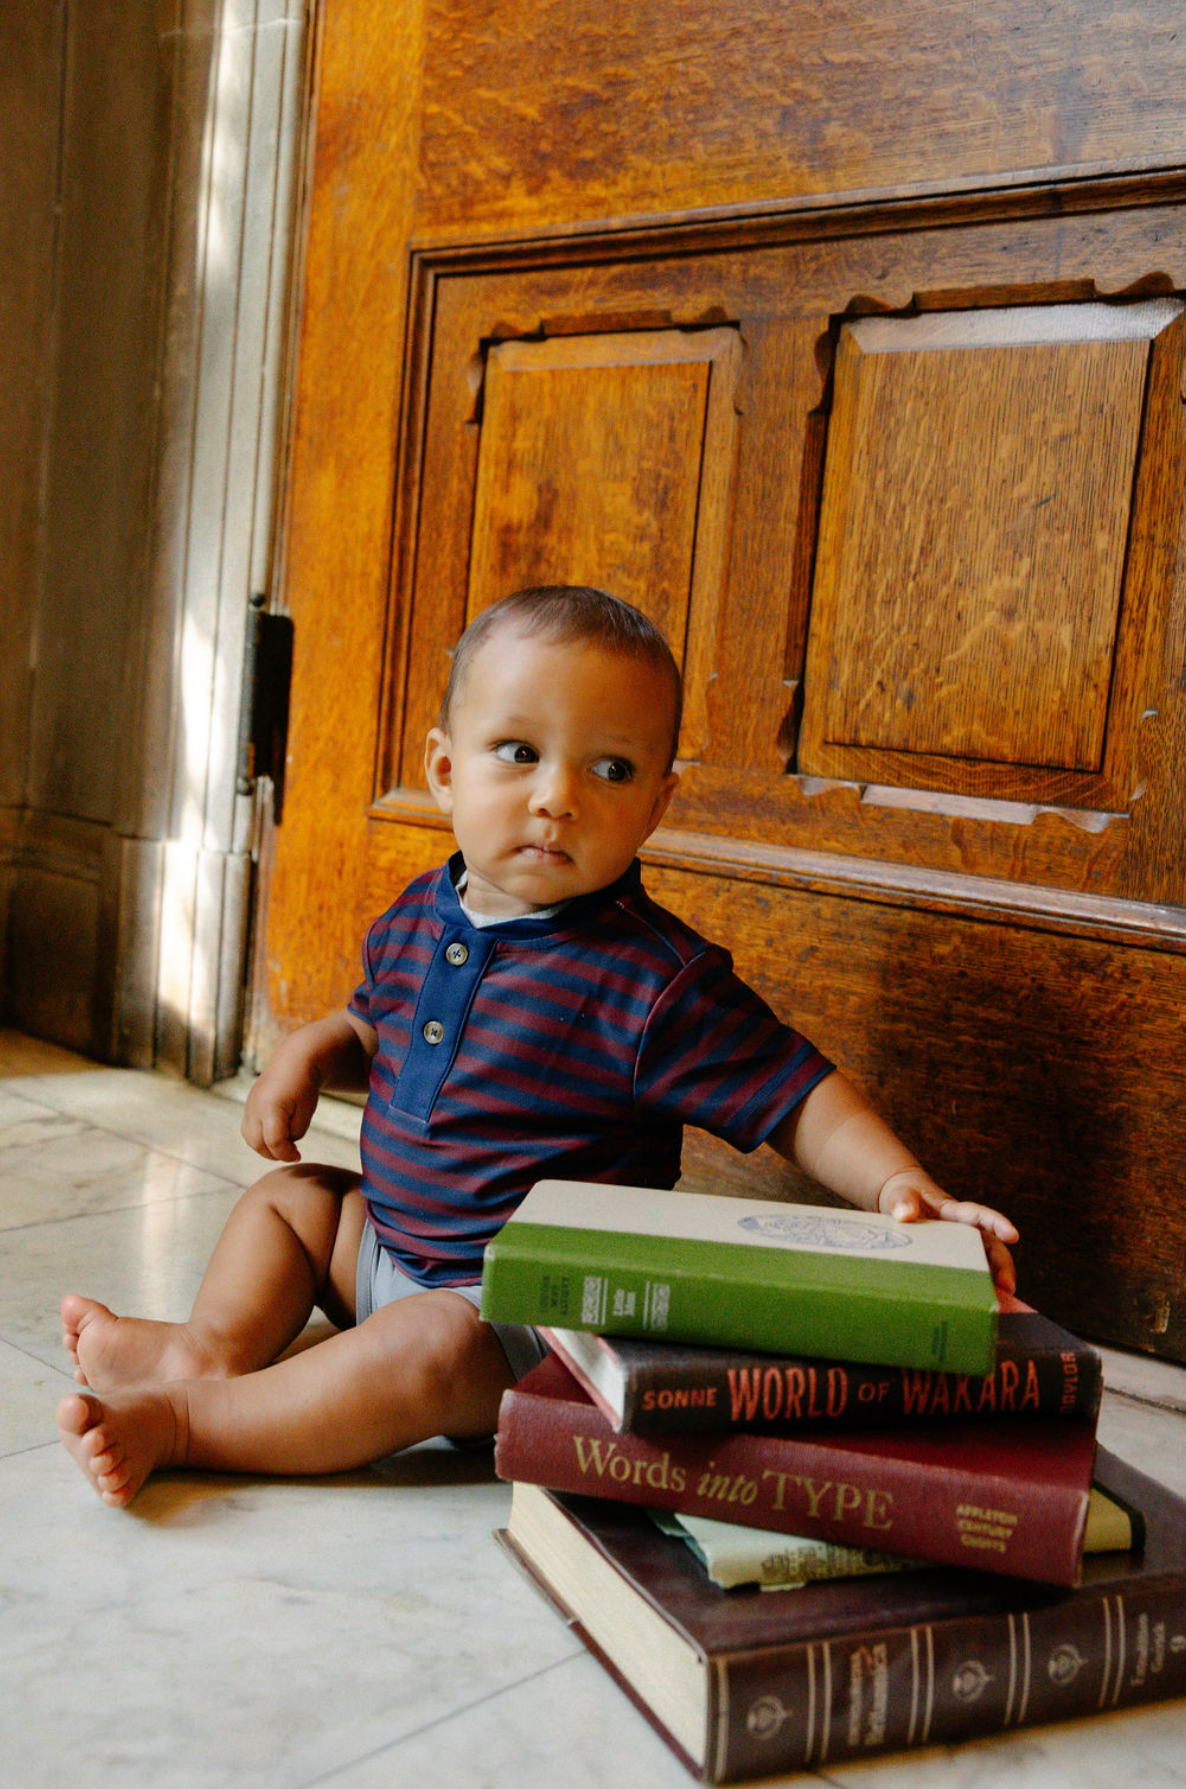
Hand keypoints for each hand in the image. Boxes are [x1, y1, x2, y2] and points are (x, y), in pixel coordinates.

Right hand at [240, 1059, 319, 1162]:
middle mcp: (255, 1108)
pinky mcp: (248, 1106)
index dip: (286, 1153)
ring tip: (283, 1145)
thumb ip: (295, 1132)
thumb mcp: (306, 1111)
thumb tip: (283, 1145)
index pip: (274, 1142)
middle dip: (274, 1153)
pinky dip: (260, 1138)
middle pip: (257, 1143)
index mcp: (271, 1107)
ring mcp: (249, 1107)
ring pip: (250, 1138)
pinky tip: (275, 1135)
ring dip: (265, 1148)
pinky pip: (248, 1129)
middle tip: (291, 1153)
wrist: (293, 1062)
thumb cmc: (304, 1086)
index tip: (298, 1156)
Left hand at [877, 1169, 1018, 1294]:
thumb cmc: (905, 1197)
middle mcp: (962, 1231)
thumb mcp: (900, 1194)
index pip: (979, 1215)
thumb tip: (905, 1215)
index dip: (996, 1224)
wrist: (899, 1204)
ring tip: (999, 1304)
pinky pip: (966, 1276)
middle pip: (991, 1246)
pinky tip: (975, 1306)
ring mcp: (958, 1248)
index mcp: (952, 1212)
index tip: (1013, 1235)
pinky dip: (974, 1290)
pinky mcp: (950, 1262)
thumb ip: (902, 1201)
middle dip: (1003, 1264)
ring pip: (983, 1263)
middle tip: (1008, 1286)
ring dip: (993, 1281)